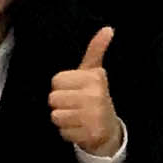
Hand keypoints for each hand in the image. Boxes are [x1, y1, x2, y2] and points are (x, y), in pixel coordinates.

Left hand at [47, 28, 121, 154]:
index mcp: (94, 78)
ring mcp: (93, 116)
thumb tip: (108, 28)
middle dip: (60, 104)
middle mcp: (95, 95)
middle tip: (75, 105)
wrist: (109, 130)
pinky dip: (68, 132)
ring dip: (63, 119)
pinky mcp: (90, 134)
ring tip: (77, 117)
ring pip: (56, 116)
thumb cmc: (95, 97)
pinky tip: (79, 128)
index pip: (56, 80)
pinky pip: (62, 132)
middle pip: (53, 99)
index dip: (61, 87)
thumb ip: (96, 50)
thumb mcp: (94, 72)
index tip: (74, 90)